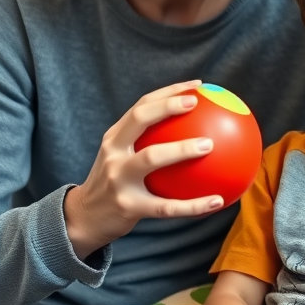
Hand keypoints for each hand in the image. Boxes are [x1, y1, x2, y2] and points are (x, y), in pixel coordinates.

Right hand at [63, 80, 223, 257]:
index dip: (168, 92)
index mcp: (114, 138)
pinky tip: (218, 201)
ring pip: (152, 158)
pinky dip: (195, 205)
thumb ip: (146, 143)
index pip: (141, 106)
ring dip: (181, 149)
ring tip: (209, 145)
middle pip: (139, 119)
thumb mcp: (120, 158)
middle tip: (195, 103)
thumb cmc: (115, 184)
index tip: (196, 86)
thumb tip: (198, 130)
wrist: (85, 218)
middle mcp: (114, 153)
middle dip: (167, 106)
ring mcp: (119, 179)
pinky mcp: (129, 206)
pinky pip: (167, 206)